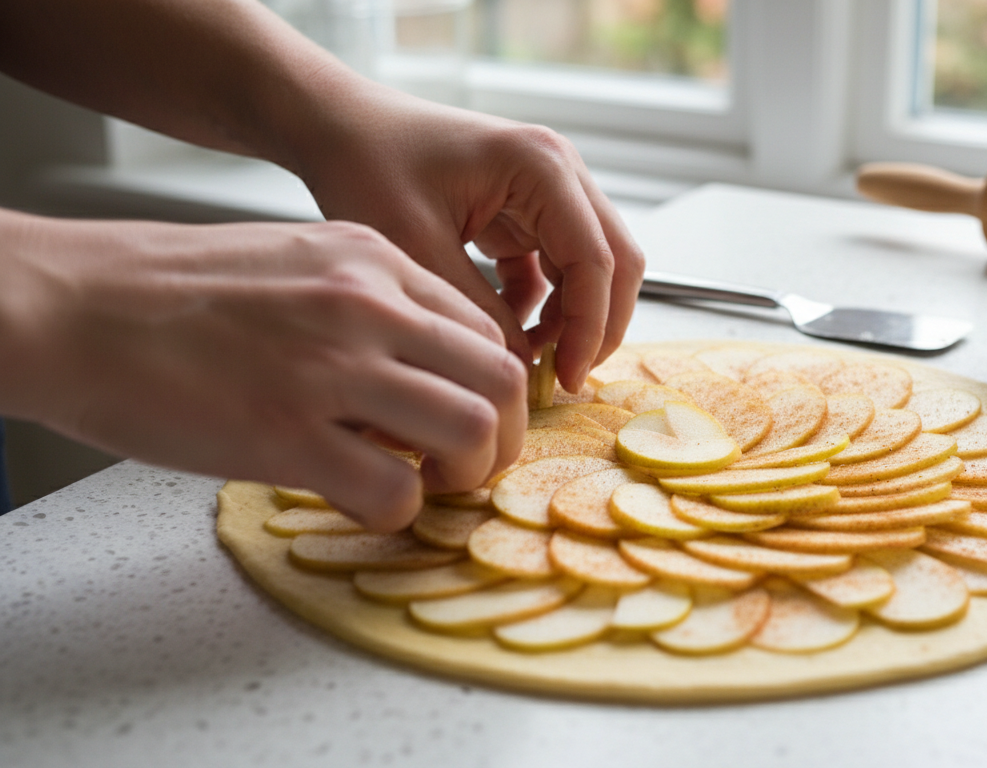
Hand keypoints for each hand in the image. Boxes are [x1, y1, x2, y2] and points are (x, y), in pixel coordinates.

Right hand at [0, 212, 527, 530]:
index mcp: (369, 260)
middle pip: (502, 379)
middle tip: (470, 465)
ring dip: (465, 475)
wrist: (68, 306)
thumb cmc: (164, 291)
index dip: (493, 387)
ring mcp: (331, 369)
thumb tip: (411, 372)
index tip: (473, 418)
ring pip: (472, 431)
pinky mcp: (287, 435)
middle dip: (504, 436)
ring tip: (427, 486)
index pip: (483, 330)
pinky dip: (397, 512)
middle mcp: (366, 306)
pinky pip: (396, 491)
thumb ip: (363, 304)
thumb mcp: (289, 260)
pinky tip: (364, 502)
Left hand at [287, 85, 644, 392]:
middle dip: (599, 325)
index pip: (597, 260)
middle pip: (615, 262)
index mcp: (541, 166)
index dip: (590, 327)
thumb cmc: (368, 165)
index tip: (567, 379)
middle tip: (567, 378)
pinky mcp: (527, 211)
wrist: (339, 127)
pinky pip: (557, 268)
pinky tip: (509, 330)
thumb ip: (477, 310)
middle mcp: (559, 172)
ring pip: (593, 268)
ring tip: (535, 362)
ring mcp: (548, 191)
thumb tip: (521, 368)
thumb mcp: (417, 248)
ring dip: (574, 318)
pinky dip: (544, 305)